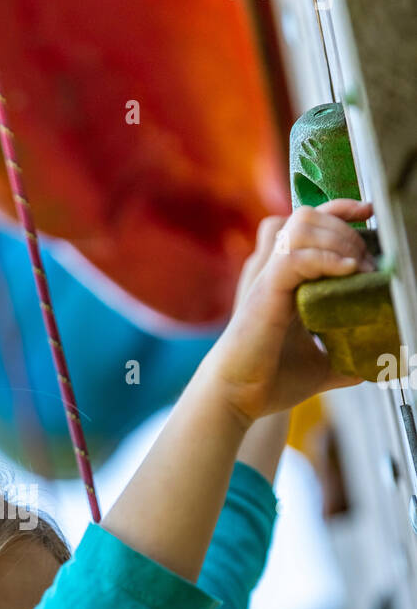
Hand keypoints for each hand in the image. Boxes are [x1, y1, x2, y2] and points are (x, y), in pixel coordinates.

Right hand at [205, 199, 374, 427]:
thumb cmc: (269, 381)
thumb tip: (370, 365)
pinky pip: (294, 257)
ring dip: (337, 238)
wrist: (238, 397)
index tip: (368, 214)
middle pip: (309, 215)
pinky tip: (348, 271)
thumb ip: (344, 358)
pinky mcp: (266, 291)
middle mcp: (274, 271)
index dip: (340, 210)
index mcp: (285, 279)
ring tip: (356, 267)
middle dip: (347, 230)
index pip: (310, 223)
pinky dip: (325, 258)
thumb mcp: (320, 366)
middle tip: (368, 263)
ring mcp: (268, 278)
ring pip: (300, 225)